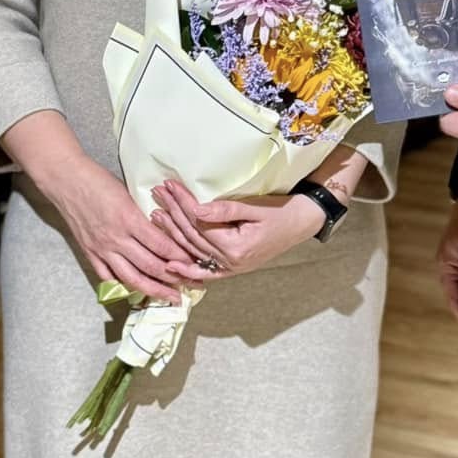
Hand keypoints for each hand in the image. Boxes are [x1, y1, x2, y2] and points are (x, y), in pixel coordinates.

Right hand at [42, 156, 213, 304]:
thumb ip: (144, 214)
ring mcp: (102, 249)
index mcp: (129, 219)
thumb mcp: (128, 192)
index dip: (181, 258)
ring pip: (132, 278)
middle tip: (193, 285)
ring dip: (155, 290)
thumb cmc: (98, 180)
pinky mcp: (90, 253)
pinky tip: (138, 292)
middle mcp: (117, 238)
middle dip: (175, 278)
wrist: (66, 180)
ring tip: (171, 297)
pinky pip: (109, 277)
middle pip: (151, 266)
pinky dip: (124, 287)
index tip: (196, 263)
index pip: (162, 246)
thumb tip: (165, 230)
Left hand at [153, 180, 323, 278]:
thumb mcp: (255, 207)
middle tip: (157, 193)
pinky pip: (205, 272)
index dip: (182, 202)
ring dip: (173, 232)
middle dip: (173, 212)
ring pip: (193, 250)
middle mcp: (229, 262)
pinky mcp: (231, 268)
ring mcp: (229, 268)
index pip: (199, 222)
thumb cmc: (280, 212)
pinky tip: (171, 266)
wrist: (300, 224)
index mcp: (235, 246)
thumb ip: (225, 210)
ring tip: (156, 214)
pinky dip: (188, 271)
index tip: (169, 185)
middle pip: (192, 235)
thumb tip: (196, 209)